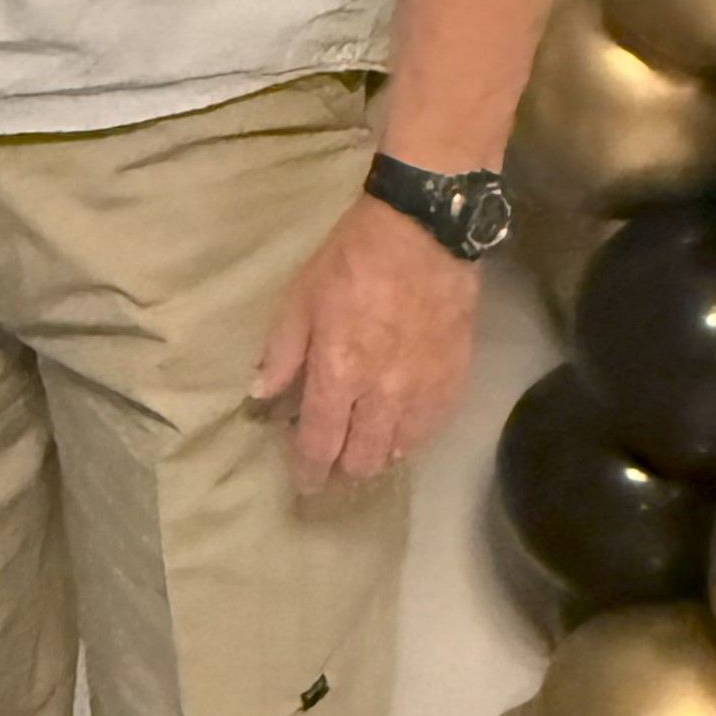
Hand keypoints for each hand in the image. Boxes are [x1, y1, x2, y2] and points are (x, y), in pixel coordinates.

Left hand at [251, 191, 478, 490]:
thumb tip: (261, 395)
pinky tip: (398, 430)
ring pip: (398, 452)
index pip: (320, 443)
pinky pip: (430, 431)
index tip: (303, 482)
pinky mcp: (453, 381)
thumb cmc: (352, 260)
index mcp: (338, 373)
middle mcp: (382, 394)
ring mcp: (422, 391)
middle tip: (331, 465)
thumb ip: (282, 352)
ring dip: (376, 457)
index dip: (308, 470)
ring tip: (363, 449)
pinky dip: (410, 438)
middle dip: (341, 470)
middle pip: (361, 459)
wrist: (423, 233)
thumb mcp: (300, 297)